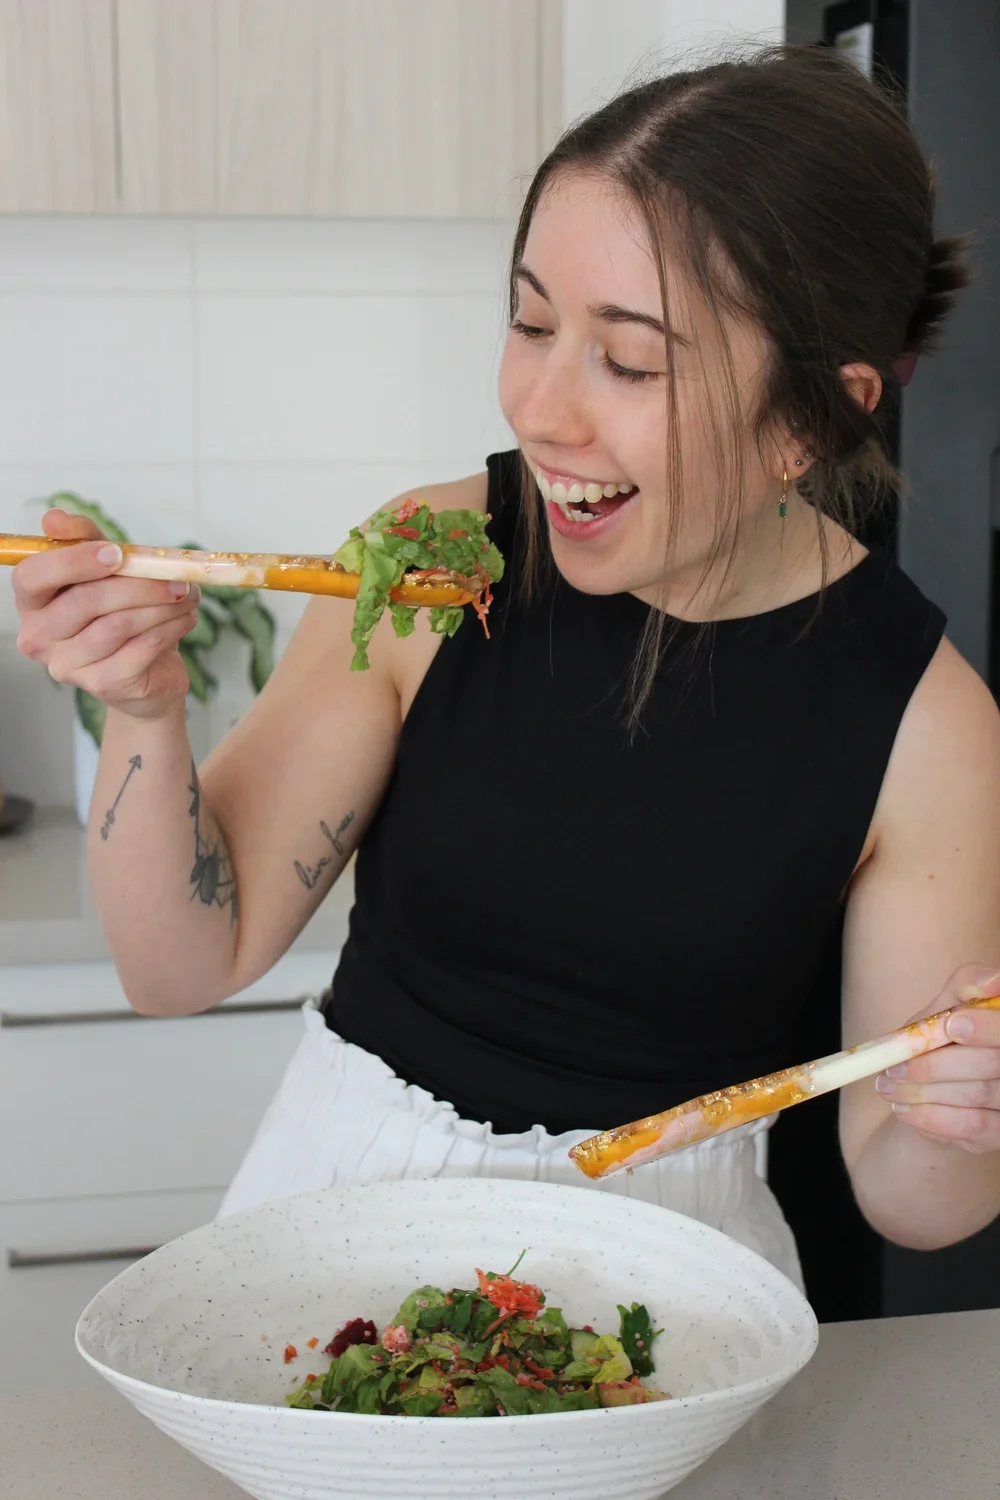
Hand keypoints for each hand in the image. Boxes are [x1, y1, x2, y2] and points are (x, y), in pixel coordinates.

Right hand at [13, 508, 197, 720]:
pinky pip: (142, 647)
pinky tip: (185, 618)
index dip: (74, 561)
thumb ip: (84, 539)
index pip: (33, 577)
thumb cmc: (120, 612)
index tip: (117, 553)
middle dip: (139, 584)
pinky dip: (171, 627)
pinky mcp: (104, 685)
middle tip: (176, 577)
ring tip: (186, 595)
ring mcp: (68, 666)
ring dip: (162, 605)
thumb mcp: (105, 569)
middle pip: (86, 600)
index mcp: (32, 602)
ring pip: (119, 624)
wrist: (148, 672)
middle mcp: (40, 637)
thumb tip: (54, 518)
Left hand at [875, 965, 999, 1152]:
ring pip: (978, 1095)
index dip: (986, 1027)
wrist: (937, 1081)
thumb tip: (994, 982)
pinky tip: (903, 1109)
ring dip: (925, 1091)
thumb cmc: (947, 1033)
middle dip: (937, 1065)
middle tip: (894, 1067)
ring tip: (887, 1086)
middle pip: (992, 1063)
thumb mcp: (950, 1002)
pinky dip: (932, 1117)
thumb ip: (967, 986)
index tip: (951, 1025)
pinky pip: (973, 1127)